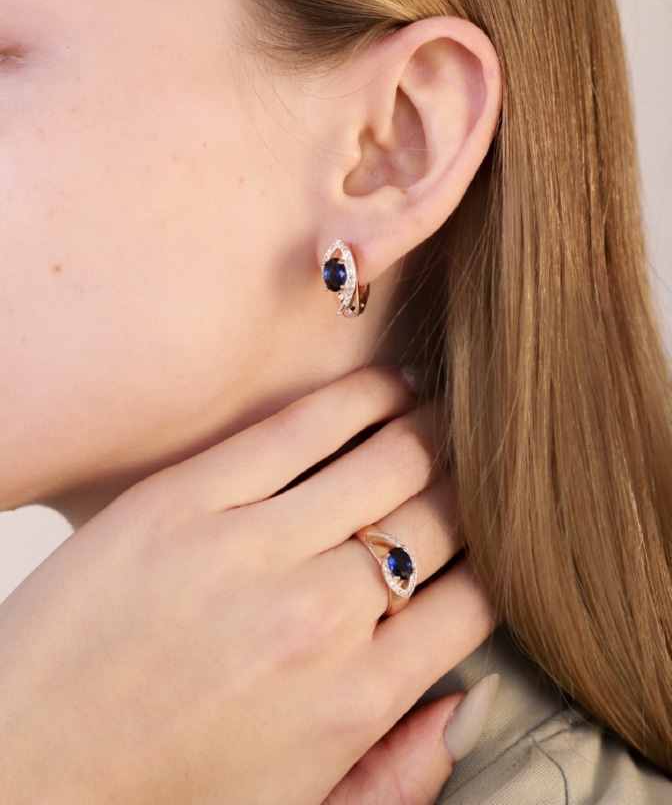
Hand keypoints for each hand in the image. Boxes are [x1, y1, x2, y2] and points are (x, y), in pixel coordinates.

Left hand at [0, 368, 494, 803]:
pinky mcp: (187, 499)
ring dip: (433, 429)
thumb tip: (471, 707)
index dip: (498, 558)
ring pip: (389, 458)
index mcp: (354, 701)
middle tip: (476, 464)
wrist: (22, 766)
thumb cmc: (156, 791)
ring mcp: (250, 549)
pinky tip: (386, 387)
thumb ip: (400, 775)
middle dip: (473, 487)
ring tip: (443, 414)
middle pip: (442, 518)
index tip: (492, 536)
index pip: (476, 600)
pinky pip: (301, 427)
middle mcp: (317, 618)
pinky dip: (360, 398)